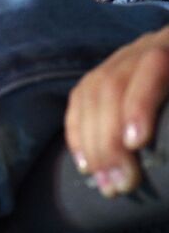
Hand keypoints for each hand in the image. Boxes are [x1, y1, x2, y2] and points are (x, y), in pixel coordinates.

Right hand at [64, 25, 168, 197]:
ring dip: (92, 142)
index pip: (154, 68)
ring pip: (92, 93)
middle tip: (121, 185)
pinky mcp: (105, 73)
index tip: (135, 143)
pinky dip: (77, 132)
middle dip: (110, 138)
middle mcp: (148, 47)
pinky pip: (80, 99)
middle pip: (114, 85)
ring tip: (102, 182)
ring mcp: (123, 58)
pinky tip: (84, 163)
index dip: (139, 103)